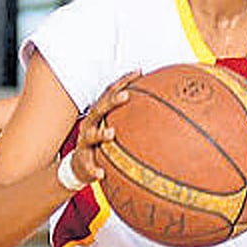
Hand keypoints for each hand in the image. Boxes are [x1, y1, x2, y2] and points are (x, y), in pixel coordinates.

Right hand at [69, 70, 139, 185]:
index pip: (109, 93)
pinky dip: (94, 169)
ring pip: (90, 136)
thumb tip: (165, 102)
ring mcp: (85, 143)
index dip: (123, 82)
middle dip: (112, 102)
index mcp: (99, 114)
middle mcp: (90, 125)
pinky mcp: (83, 161)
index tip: (139, 72)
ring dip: (100, 134)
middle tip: (126, 96)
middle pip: (99, 109)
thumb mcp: (115, 126)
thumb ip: (134, 115)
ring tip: (111, 133)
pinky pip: (88, 166)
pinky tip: (101, 174)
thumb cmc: (103, 142)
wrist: (81, 166)